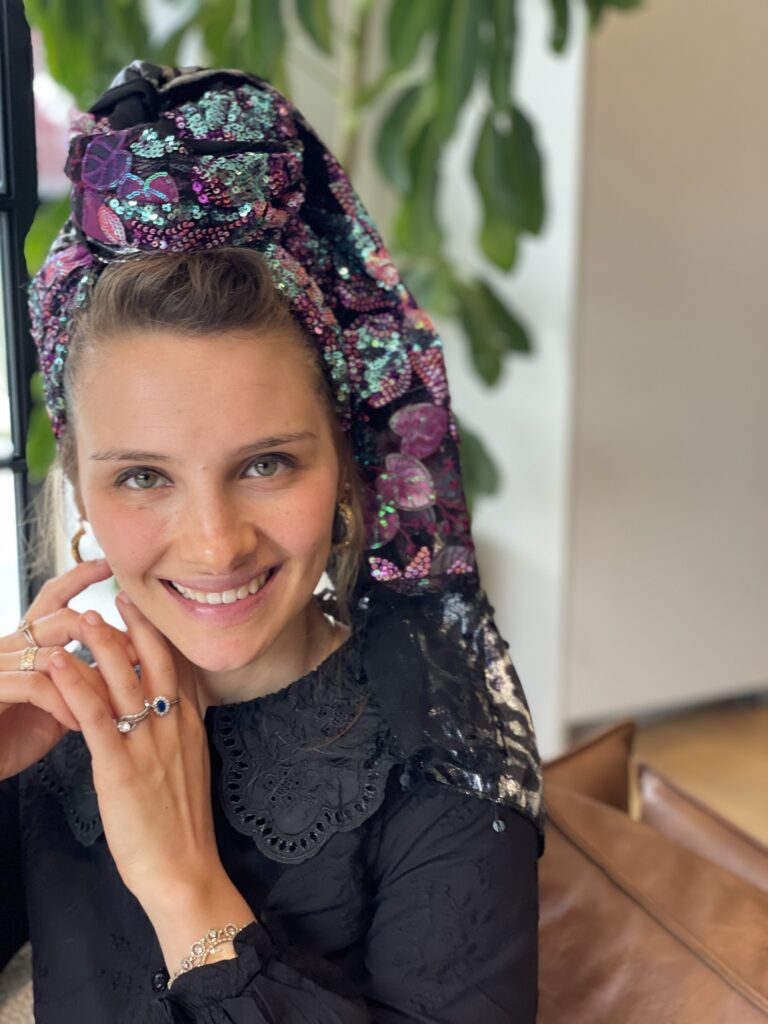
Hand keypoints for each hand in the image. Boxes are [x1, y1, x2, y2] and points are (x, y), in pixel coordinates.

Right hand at [0, 560, 134, 780]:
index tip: (109, 564)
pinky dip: (64, 702)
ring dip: (89, 677)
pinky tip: (80, 721)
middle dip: (103, 634)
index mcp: (27, 642)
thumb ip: (84, 677)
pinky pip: (36, 685)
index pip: (53, 596)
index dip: (80, 576)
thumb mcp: (58, 700)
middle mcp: (10, 646)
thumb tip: (131, 661)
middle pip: (61, 619)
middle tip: (133, 654)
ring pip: (53, 654)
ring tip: (115, 699)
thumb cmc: (17, 733)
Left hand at [49, 593, 254, 972]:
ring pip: (124, 681)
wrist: (185, 869)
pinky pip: (96, 717)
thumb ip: (181, 733)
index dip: (161, 635)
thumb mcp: (191, 768)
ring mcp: (149, 744)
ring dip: (100, 644)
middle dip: (135, 626)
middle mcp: (174, 727)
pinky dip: (75, 685)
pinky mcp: (120, 767)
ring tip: (81, 617)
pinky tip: (58, 665)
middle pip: (155, 662)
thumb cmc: (183, 825)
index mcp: (190, 726)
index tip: (146, 608)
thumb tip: (171, 708)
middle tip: (117, 595)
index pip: (179, 668)